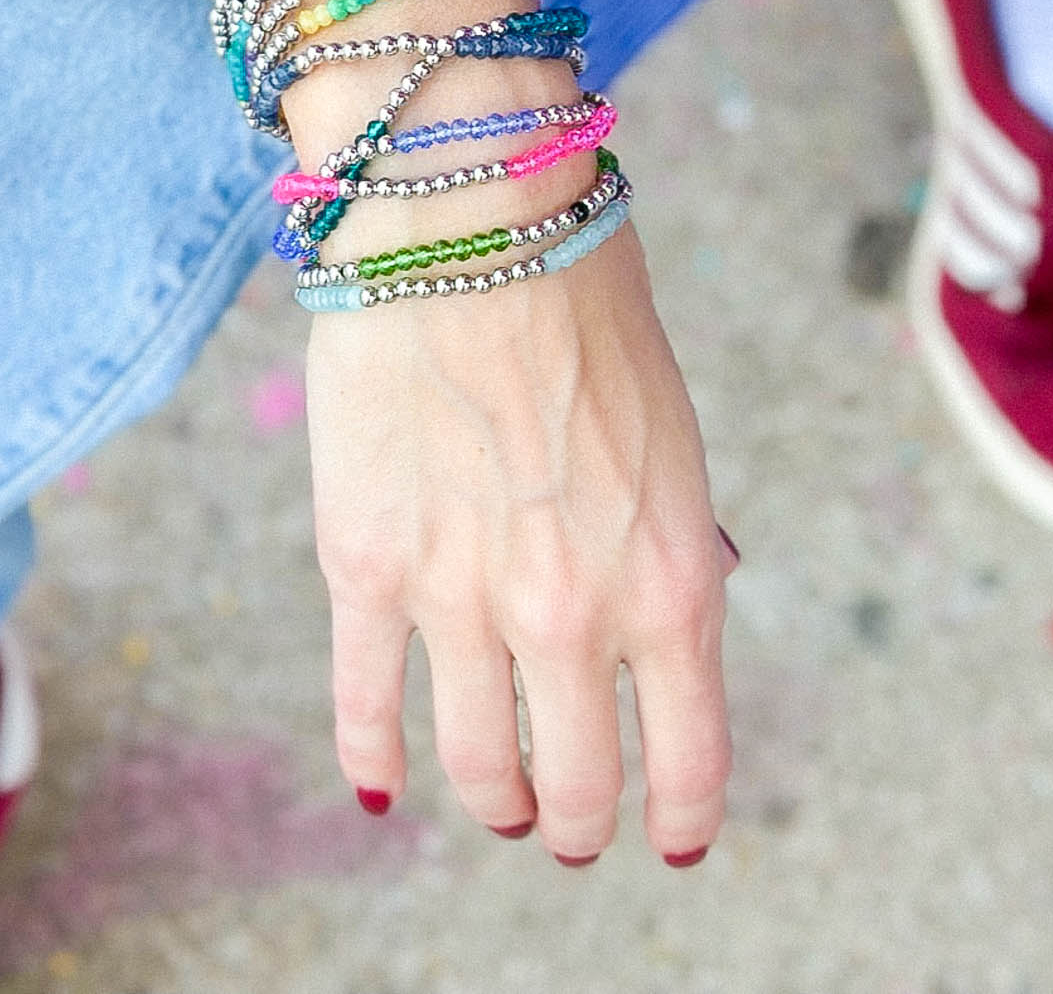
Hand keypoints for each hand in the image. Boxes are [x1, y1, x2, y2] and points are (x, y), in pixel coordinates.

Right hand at [306, 218, 734, 863]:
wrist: (473, 215)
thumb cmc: (585, 301)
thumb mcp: (670, 439)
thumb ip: (660, 546)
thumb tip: (653, 624)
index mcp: (672, 582)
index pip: (687, 762)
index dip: (676, 818)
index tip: (666, 838)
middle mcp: (572, 615)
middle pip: (575, 791)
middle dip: (576, 820)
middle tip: (567, 819)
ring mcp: (461, 600)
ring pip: (479, 771)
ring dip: (494, 800)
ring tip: (497, 797)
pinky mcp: (365, 566)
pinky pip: (366, 707)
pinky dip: (374, 758)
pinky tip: (383, 782)